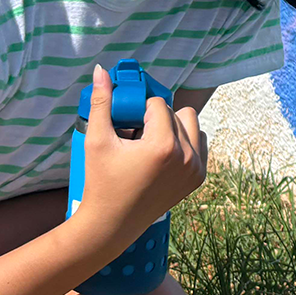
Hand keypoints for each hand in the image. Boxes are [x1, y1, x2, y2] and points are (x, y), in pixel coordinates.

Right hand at [74, 64, 207, 246]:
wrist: (112, 224)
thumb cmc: (101, 182)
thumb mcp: (96, 140)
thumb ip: (101, 102)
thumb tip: (101, 70)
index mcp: (163, 146)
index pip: (158, 104)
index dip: (138, 109)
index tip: (127, 124)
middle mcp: (186, 156)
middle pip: (176, 112)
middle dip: (155, 118)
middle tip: (135, 136)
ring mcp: (196, 168)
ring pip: (192, 125)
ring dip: (173, 127)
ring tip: (149, 144)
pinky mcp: (198, 177)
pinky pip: (199, 143)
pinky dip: (184, 142)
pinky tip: (162, 154)